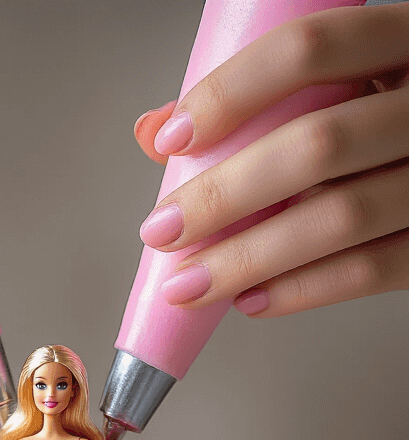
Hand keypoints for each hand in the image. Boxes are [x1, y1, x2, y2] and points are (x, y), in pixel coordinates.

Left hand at [135, 5, 408, 316]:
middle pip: (318, 145)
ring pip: (340, 217)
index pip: (310, 49)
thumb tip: (156, 132)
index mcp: (402, 39)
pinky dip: (301, 290)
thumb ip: (261, 101)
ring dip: (249, 258)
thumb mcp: (348, 84)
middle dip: (225, 195)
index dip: (233, 92)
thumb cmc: (392, 120)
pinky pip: (371, 270)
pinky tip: (252, 299)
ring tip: (191, 284)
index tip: (176, 138)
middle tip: (164, 230)